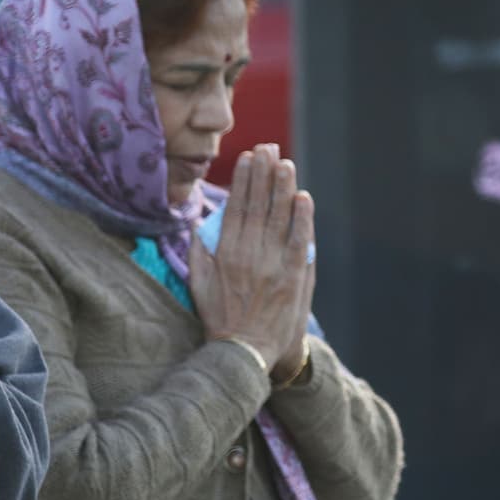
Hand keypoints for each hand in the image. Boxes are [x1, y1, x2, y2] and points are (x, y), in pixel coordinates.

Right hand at [189, 143, 314, 377]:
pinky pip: (299, 241)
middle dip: (264, 174)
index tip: (247, 158)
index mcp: (225, 254)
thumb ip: (199, 251)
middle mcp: (249, 255)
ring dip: (283, 188)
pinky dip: (302, 218)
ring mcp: (274, 265)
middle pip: (258, 205)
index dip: (243, 180)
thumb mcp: (197, 284)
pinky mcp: (293, 277)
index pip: (236, 207)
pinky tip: (303, 198)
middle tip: (268, 148)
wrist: (245, 352)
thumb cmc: (219, 317)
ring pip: (279, 218)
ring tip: (285, 163)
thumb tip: (199, 222)